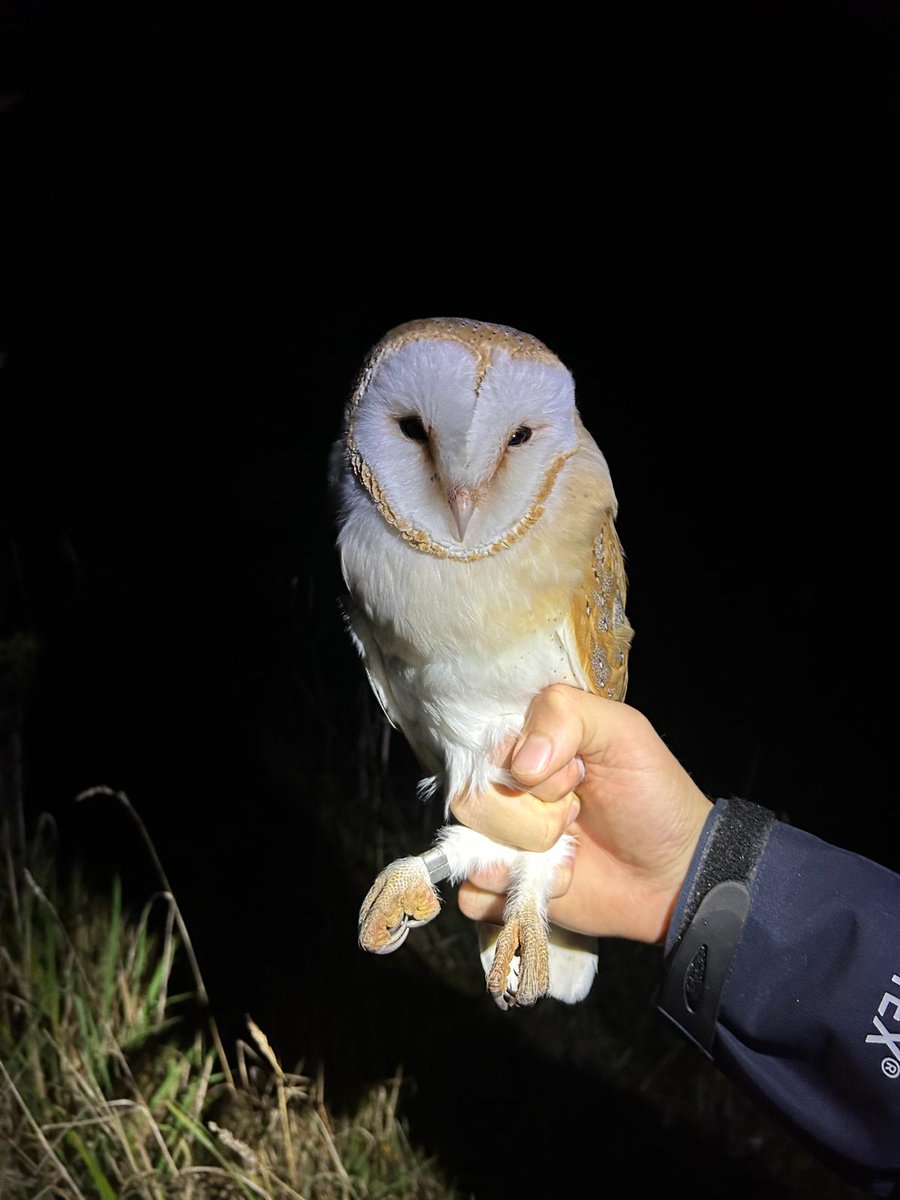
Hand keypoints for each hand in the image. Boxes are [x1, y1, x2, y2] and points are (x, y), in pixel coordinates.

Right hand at [450, 685, 712, 943]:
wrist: (673, 874)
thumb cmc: (651, 794)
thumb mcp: (623, 732)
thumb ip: (567, 714)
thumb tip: (520, 764)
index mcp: (523, 742)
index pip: (481, 743)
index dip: (523, 760)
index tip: (572, 771)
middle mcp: (502, 788)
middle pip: (471, 797)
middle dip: (532, 812)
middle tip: (577, 811)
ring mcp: (498, 839)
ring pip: (467, 844)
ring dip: (527, 852)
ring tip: (568, 847)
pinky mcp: (500, 887)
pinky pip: (471, 893)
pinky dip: (510, 893)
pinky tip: (555, 882)